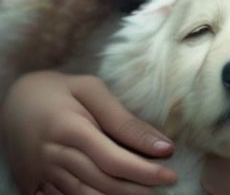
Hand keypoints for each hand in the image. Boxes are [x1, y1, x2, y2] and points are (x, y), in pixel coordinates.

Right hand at [1, 70, 176, 194]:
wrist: (11, 103)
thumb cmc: (58, 91)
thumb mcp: (90, 90)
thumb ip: (122, 118)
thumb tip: (159, 142)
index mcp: (70, 129)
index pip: (113, 159)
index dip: (144, 169)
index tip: (170, 170)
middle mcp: (54, 157)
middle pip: (103, 183)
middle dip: (138, 187)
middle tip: (166, 183)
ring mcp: (42, 176)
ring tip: (146, 194)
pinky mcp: (34, 187)